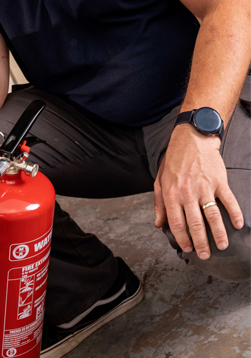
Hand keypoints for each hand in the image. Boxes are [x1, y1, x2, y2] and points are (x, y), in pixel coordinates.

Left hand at [154, 124, 243, 259]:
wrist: (191, 140)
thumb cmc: (174, 161)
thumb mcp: (160, 181)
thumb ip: (159, 203)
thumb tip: (158, 223)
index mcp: (171, 194)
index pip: (176, 222)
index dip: (182, 238)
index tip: (187, 248)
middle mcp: (187, 193)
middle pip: (195, 223)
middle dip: (200, 242)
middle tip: (205, 255)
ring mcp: (204, 187)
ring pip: (212, 215)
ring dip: (218, 233)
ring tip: (222, 245)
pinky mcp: (218, 181)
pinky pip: (228, 200)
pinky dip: (234, 214)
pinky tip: (237, 225)